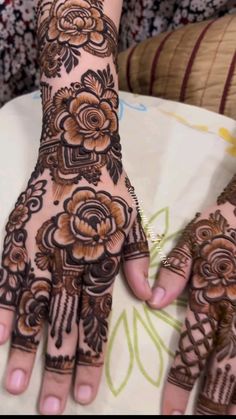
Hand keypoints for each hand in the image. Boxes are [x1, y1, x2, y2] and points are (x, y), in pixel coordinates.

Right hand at [0, 151, 149, 414]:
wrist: (78, 152)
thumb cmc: (108, 190)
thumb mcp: (134, 223)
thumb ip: (138, 263)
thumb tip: (149, 300)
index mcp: (101, 266)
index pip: (95, 324)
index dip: (89, 361)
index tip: (85, 396)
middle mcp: (71, 267)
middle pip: (65, 327)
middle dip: (58, 371)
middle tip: (52, 410)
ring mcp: (42, 254)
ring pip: (35, 311)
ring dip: (27, 352)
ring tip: (18, 388)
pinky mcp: (17, 241)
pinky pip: (7, 282)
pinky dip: (2, 310)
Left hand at [149, 175, 235, 414]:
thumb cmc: (218, 227)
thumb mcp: (190, 242)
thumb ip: (174, 272)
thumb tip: (153, 302)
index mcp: (209, 297)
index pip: (193, 347)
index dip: (181, 382)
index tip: (170, 411)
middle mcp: (233, 310)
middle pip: (223, 365)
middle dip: (212, 402)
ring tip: (228, 418)